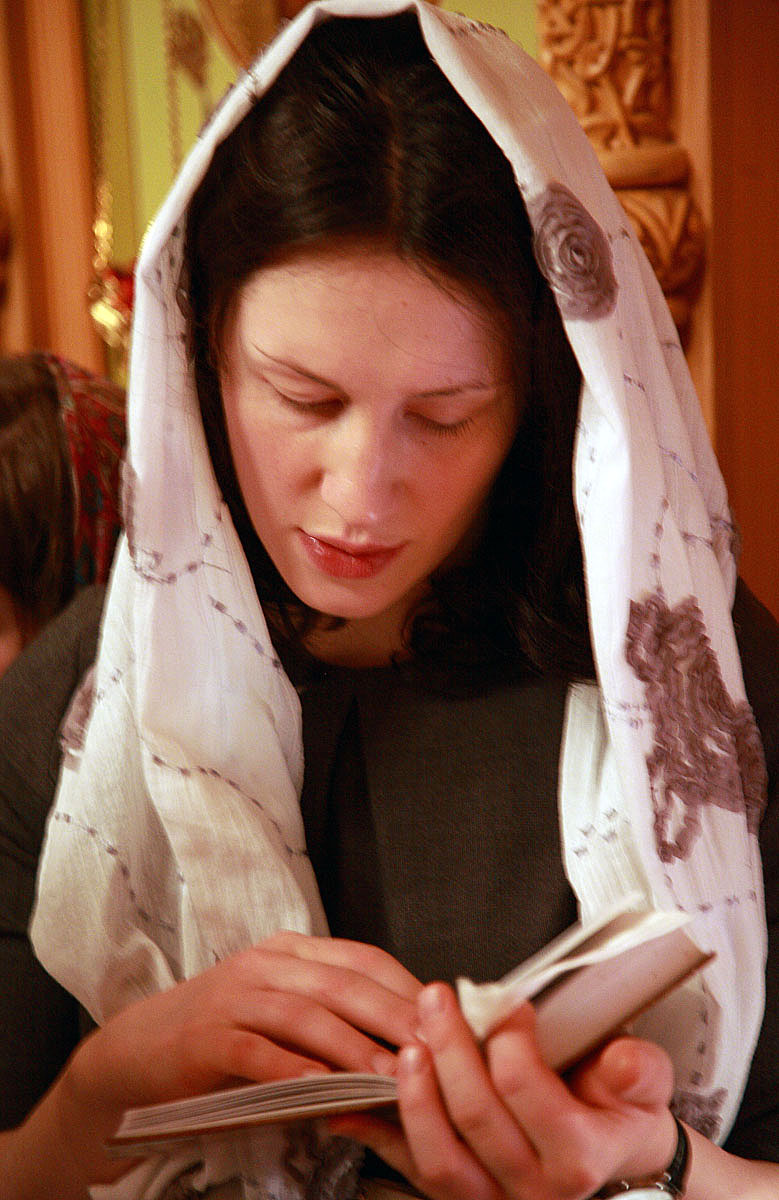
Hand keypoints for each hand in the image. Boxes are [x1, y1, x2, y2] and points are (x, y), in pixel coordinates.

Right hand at [48, 933, 420, 1189]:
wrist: (136, 1053)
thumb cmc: (222, 1037)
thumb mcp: (280, 1012)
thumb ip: (331, 1017)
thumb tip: (406, 1042)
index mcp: (291, 951)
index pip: (363, 959)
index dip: (408, 987)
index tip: (447, 1019)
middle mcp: (266, 963)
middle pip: (344, 983)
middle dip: (396, 1016)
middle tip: (439, 1049)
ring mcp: (235, 996)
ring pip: (307, 1015)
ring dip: (354, 1048)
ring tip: (393, 1077)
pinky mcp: (207, 1036)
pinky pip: (259, 1050)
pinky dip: (295, 1070)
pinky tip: (323, 1090)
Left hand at [330, 982, 677, 1199]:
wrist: (612, 1155)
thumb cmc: (617, 1109)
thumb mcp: (645, 1084)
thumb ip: (637, 1070)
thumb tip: (623, 1062)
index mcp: (577, 1155)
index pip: (527, 1093)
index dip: (508, 1042)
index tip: (503, 1003)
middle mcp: (532, 1188)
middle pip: (477, 1119)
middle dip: (451, 1050)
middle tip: (437, 999)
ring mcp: (490, 1198)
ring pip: (439, 1158)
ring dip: (414, 1096)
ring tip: (406, 1045)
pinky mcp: (456, 1196)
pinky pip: (407, 1169)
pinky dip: (375, 1134)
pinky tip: (349, 1102)